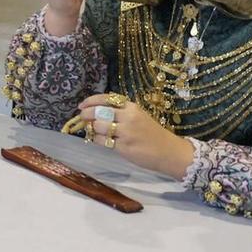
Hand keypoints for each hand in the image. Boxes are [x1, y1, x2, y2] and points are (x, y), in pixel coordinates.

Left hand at [72, 94, 194, 179]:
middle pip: (98, 112)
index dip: (90, 101)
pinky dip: (96, 139)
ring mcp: (126, 132)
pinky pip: (101, 141)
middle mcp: (128, 117)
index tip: (81, 105)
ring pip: (97, 126)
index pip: (106, 98)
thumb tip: (94, 112)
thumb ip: (120, 113)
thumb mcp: (138, 117)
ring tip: (92, 131)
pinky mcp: (124, 146)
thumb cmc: (152, 134)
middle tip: (82, 118)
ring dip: (90, 128)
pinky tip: (99, 140)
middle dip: (86, 114)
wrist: (169, 152)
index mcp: (132, 107)